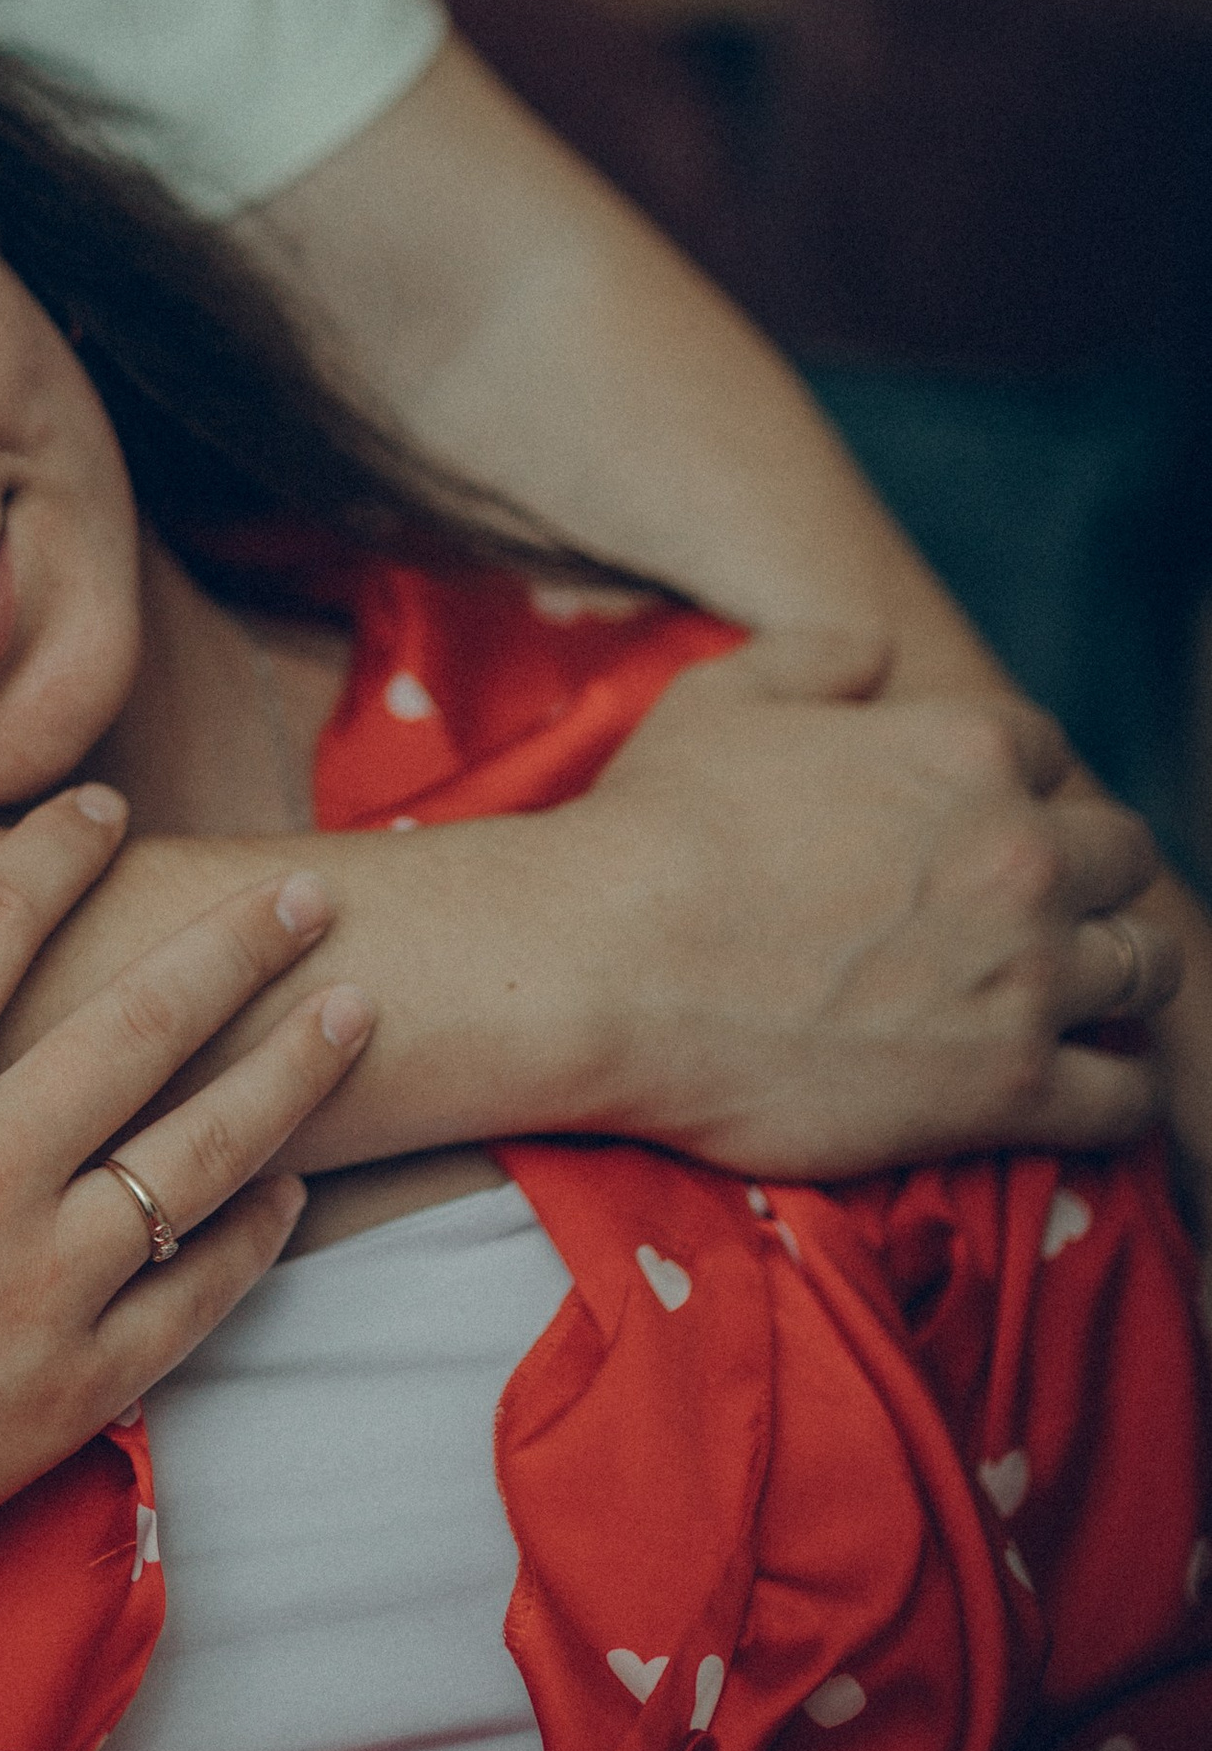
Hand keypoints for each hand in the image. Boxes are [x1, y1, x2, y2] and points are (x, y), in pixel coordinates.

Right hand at [0, 788, 367, 1750]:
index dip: (52, 851)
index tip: (104, 806)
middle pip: (140, 1023)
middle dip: (237, 946)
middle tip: (309, 893)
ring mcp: (41, 1285)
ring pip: (203, 1152)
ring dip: (291, 1073)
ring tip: (356, 1010)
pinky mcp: (78, 1383)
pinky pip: (200, 1293)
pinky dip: (257, 1234)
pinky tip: (292, 1185)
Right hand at [564, 627, 1179, 1176]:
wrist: (605, 964)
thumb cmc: (653, 827)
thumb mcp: (721, 697)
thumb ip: (816, 657)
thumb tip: (875, 651)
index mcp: (969, 750)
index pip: (1047, 754)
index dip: (1013, 790)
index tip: (976, 830)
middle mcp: (1024, 853)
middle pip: (1121, 857)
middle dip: (1081, 879)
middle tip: (1021, 916)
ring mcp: (1028, 976)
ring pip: (1145, 970)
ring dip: (1110, 978)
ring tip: (1065, 1001)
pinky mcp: (1011, 1089)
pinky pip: (1126, 1098)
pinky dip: (1114, 1093)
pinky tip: (1075, 1090)